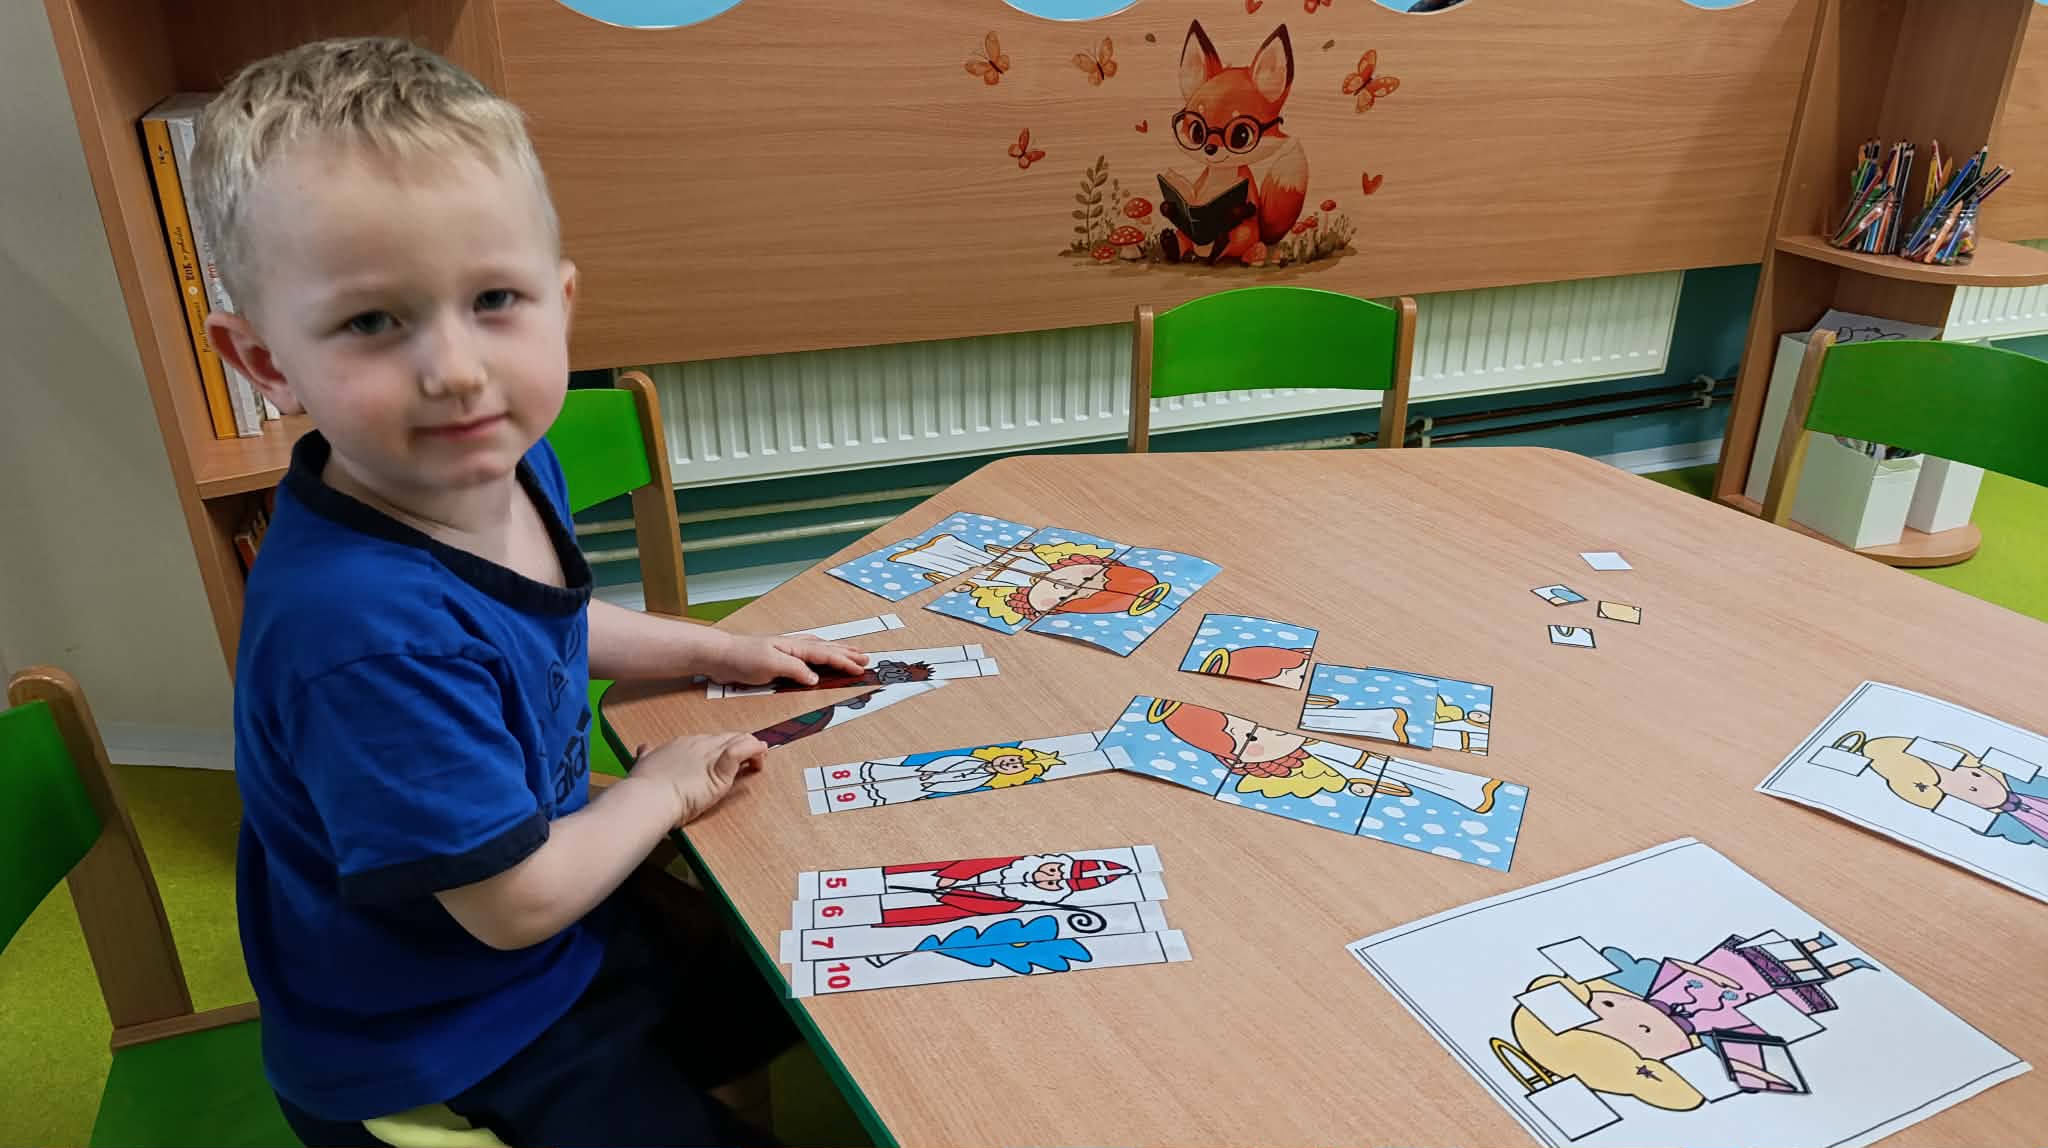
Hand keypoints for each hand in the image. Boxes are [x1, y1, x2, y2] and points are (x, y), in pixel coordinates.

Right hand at [631, 733, 767, 823]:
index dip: (720, 748)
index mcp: (681, 744)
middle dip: (739, 745)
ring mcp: (710, 755)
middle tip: (748, 757)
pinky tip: (761, 755)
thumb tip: (643, 749)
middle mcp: (698, 744)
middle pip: (726, 738)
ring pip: (739, 741)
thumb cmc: (645, 787)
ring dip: (752, 747)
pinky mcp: (720, 769)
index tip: (724, 758)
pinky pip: (742, 751)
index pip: (709, 741)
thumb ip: (646, 757)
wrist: (648, 797)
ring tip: (760, 757)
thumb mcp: (643, 765)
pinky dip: (755, 750)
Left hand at [707, 633, 868, 685]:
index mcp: (795, 647)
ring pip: (820, 649)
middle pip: (827, 648)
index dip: (844, 662)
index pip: (826, 654)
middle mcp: (794, 646)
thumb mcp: (770, 664)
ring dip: (837, 651)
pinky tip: (822, 657)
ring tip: (852, 653)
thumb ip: (795, 669)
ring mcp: (787, 650)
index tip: (861, 669)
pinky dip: (822, 654)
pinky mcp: (780, 658)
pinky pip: (809, 654)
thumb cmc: (742, 659)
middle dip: (847, 653)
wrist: (720, 655)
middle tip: (866, 659)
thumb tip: (815, 678)